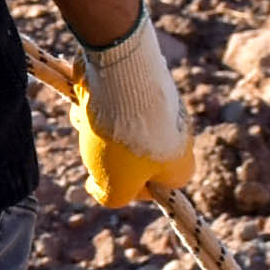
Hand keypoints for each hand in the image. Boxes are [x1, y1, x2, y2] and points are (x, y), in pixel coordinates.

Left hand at [76, 11, 195, 205]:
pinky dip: (92, 106)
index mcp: (180, 162)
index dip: (136, 191)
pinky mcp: (134, 86)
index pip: (162, 189)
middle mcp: (174, 134)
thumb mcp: (116, 186)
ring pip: (114, 132)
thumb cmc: (125, 136)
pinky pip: (107, 107)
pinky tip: (88, 99)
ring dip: (94, 129)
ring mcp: (156, 108)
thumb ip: (113, 198)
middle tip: (101, 150)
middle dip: (107, 156)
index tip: (118, 184)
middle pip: (131, 159)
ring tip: (92, 119)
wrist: (120, 72)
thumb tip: (100, 187)